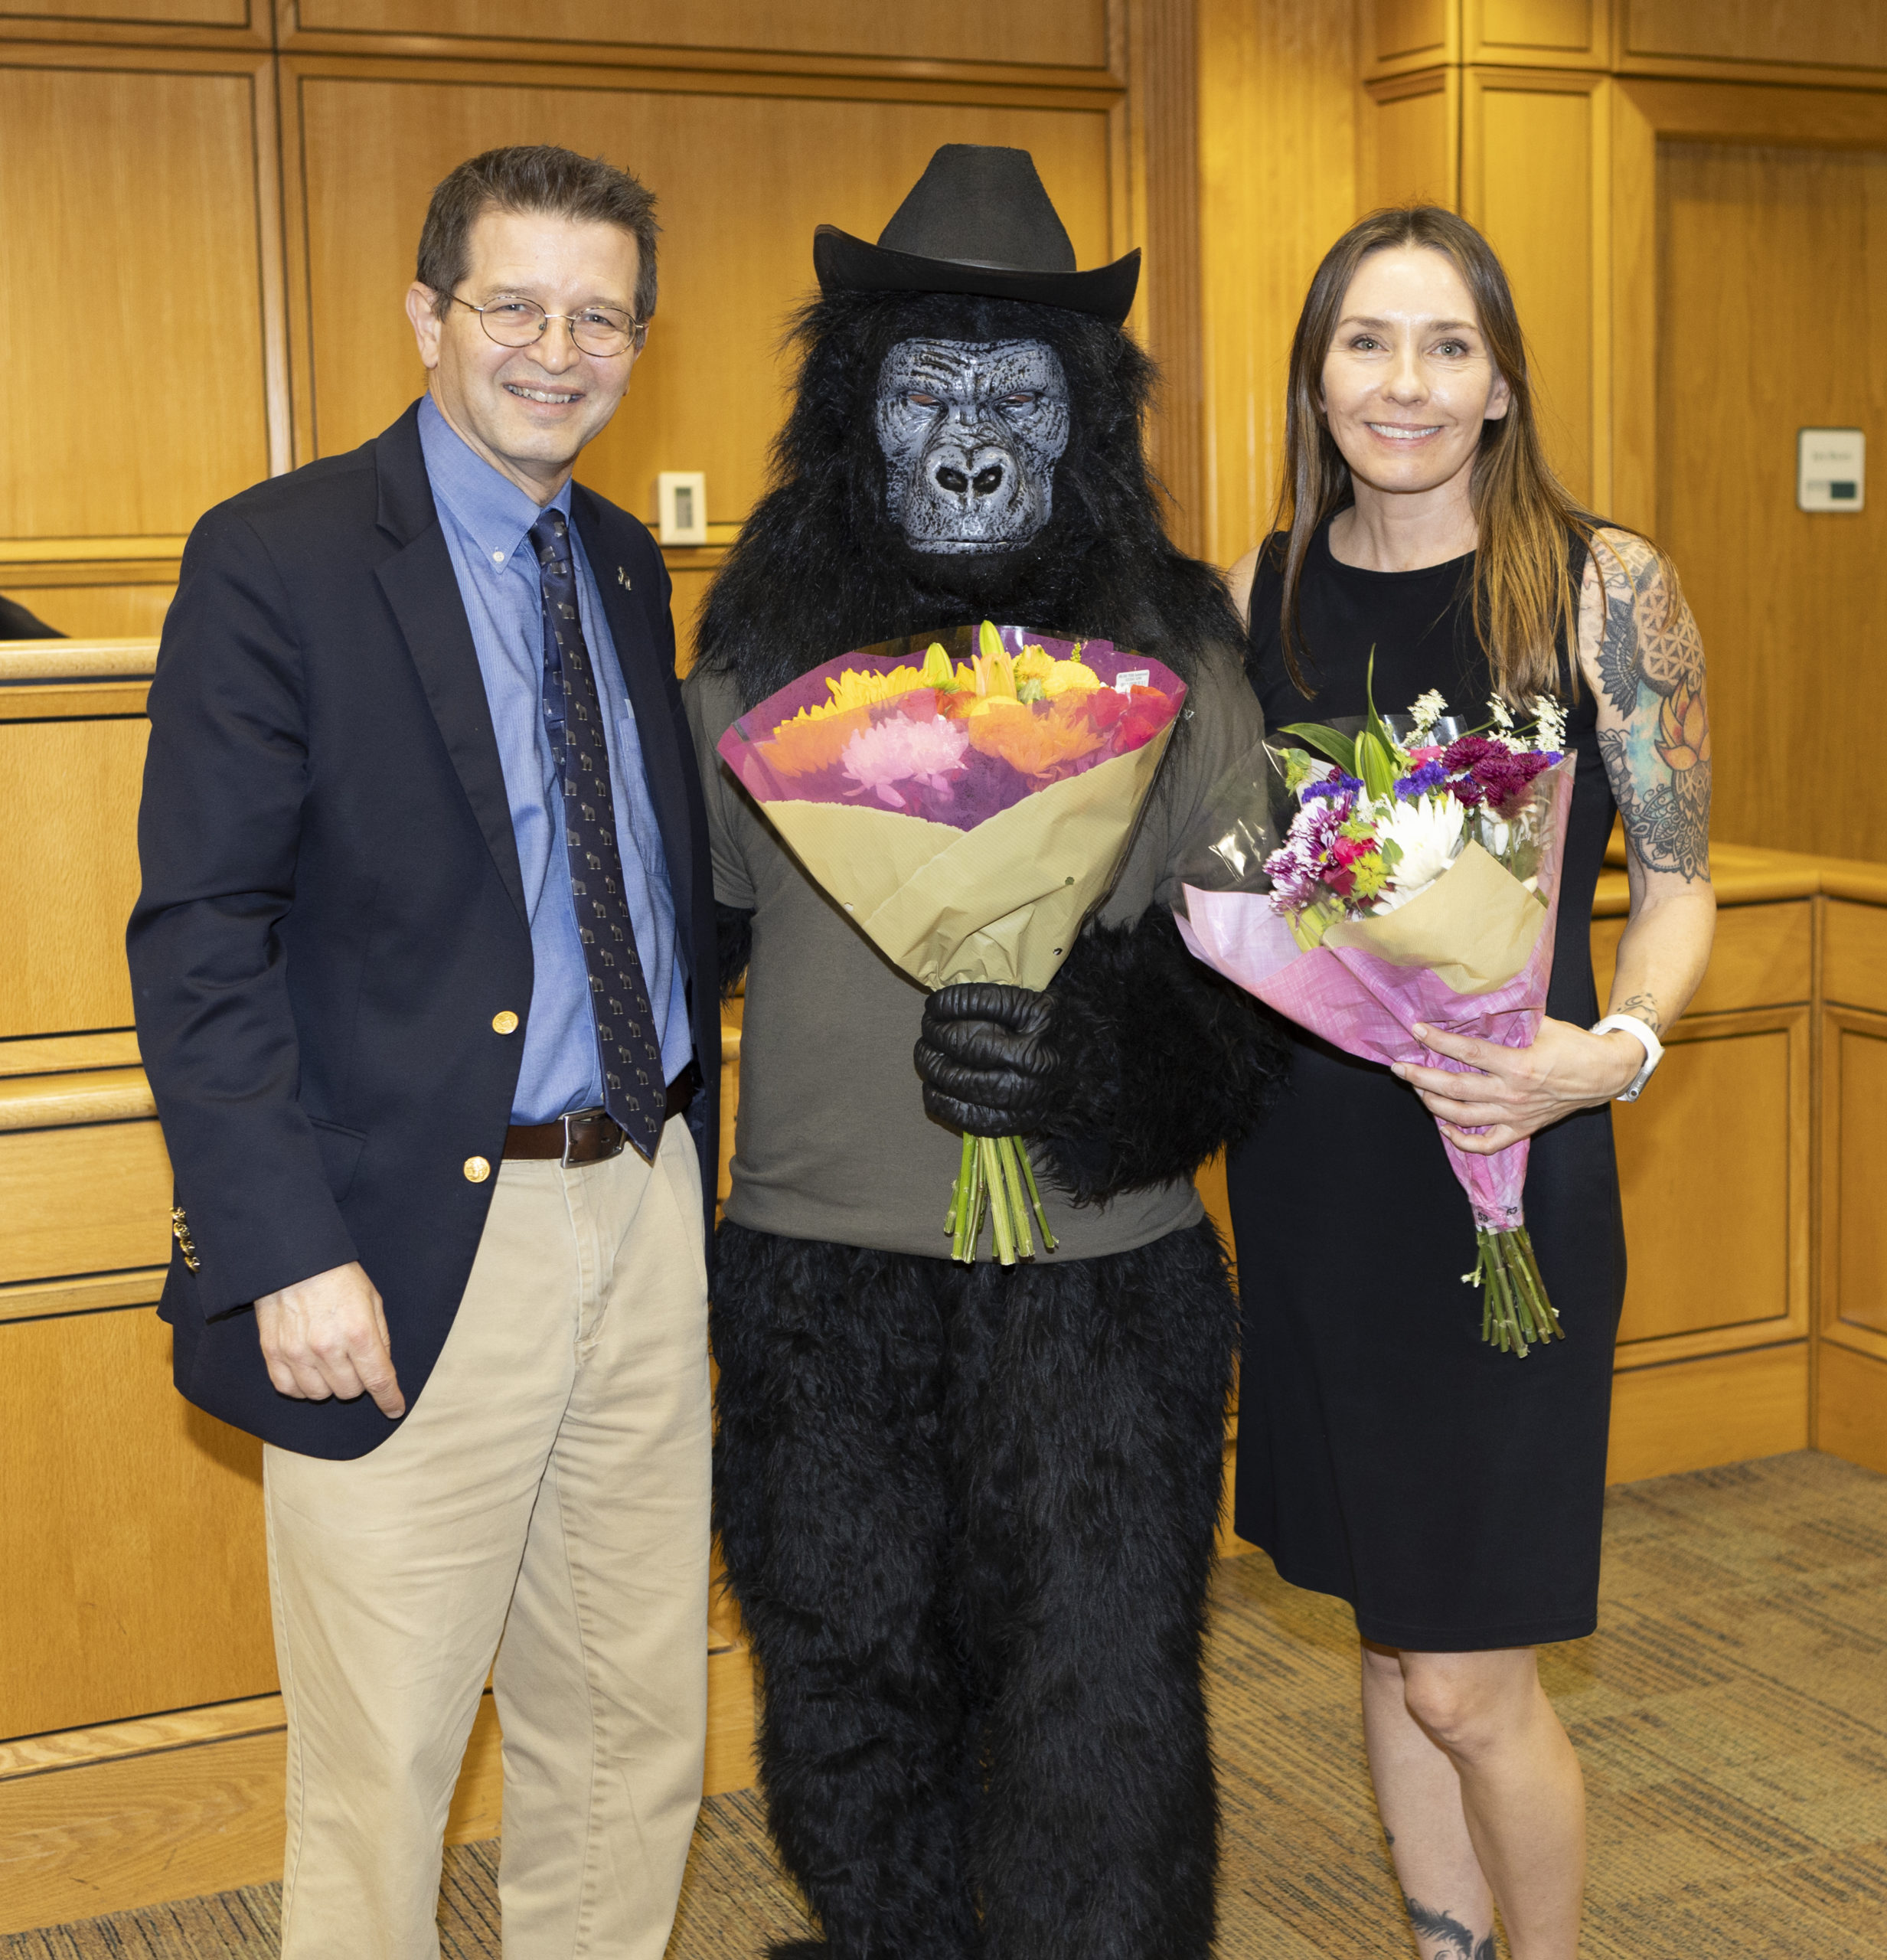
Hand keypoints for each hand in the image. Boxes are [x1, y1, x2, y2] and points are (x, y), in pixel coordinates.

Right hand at [255, 1260, 403, 1417]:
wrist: (294, 1259)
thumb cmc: (338, 1277)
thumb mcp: (372, 1300)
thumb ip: (380, 1337)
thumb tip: (382, 1367)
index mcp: (358, 1332)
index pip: (379, 1380)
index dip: (389, 1399)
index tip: (395, 1409)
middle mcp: (328, 1347)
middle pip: (350, 1391)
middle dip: (359, 1381)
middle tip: (354, 1361)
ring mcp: (297, 1352)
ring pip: (320, 1394)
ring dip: (330, 1384)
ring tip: (330, 1362)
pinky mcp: (273, 1352)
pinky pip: (289, 1389)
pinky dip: (301, 1386)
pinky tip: (308, 1370)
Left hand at [915, 983, 1060, 1136]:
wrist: (1086, 1072)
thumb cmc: (1052, 1030)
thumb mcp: (1038, 999)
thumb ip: (1001, 996)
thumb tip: (947, 999)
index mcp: (1041, 1016)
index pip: (979, 1003)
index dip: (948, 1003)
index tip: (935, 1005)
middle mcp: (1035, 1056)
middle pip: (966, 1043)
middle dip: (936, 1033)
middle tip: (928, 1028)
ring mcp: (1027, 1093)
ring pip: (960, 1080)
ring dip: (932, 1065)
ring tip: (925, 1054)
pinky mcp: (1017, 1121)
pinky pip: (967, 1116)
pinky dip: (940, 1102)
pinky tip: (932, 1087)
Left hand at [1391, 1016, 1644, 1153]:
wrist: (1605, 1073)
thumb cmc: (1573, 1045)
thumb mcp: (1543, 1024)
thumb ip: (1509, 1021)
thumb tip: (1473, 1009)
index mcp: (1518, 1065)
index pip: (1468, 1053)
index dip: (1438, 1042)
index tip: (1416, 1031)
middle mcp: (1513, 1094)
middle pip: (1456, 1089)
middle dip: (1421, 1078)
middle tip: (1399, 1067)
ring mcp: (1516, 1115)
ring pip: (1464, 1117)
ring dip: (1434, 1104)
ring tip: (1417, 1090)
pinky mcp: (1523, 1129)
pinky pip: (1487, 1144)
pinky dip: (1462, 1140)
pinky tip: (1445, 1127)